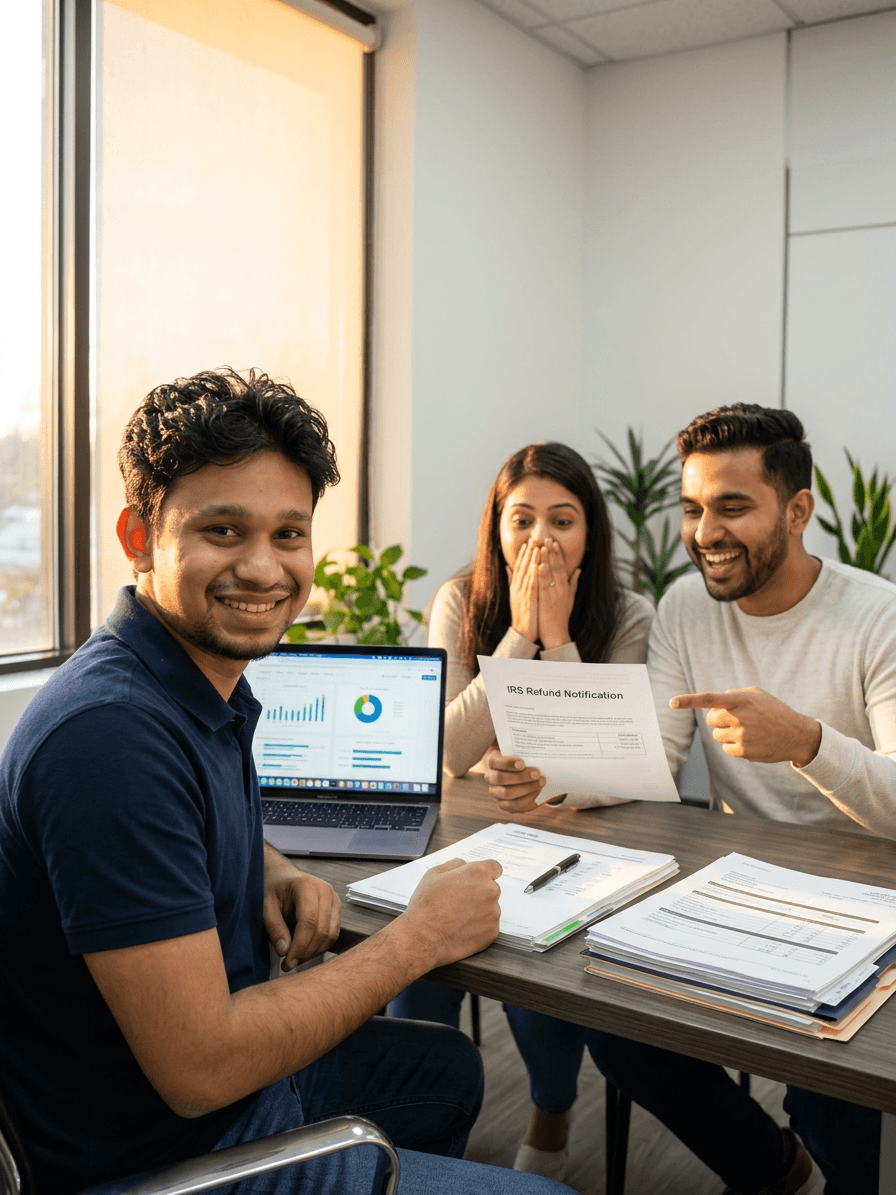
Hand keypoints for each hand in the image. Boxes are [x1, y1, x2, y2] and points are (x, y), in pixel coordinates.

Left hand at [263, 845, 340, 970]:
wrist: (283, 876)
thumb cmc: (273, 889)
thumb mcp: (266, 906)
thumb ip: (274, 927)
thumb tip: (284, 951)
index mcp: (308, 886)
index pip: (309, 922)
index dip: (299, 946)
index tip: (287, 962)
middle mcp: (326, 891)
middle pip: (322, 930)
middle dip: (306, 952)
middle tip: (288, 965)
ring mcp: (334, 899)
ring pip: (331, 935)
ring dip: (314, 952)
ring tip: (295, 959)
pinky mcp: (337, 909)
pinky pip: (333, 934)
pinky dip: (320, 947)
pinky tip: (304, 952)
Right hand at [401, 857, 501, 968]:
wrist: (423, 938)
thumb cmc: (427, 906)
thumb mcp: (433, 874)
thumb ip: (454, 864)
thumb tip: (463, 865)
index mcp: (478, 873)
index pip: (494, 867)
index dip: (485, 873)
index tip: (478, 879)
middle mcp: (490, 891)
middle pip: (491, 888)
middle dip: (479, 892)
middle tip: (459, 900)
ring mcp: (493, 913)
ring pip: (490, 907)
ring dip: (479, 909)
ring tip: (457, 916)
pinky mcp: (492, 932)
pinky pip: (489, 925)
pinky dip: (479, 926)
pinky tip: (462, 928)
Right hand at [483, 749, 565, 812]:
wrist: (524, 774)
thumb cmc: (523, 759)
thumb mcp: (522, 752)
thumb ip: (526, 751)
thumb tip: (539, 746)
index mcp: (492, 762)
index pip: (494, 762)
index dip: (507, 763)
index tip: (523, 763)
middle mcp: (490, 777)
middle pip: (500, 779)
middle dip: (520, 777)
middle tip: (537, 773)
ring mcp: (496, 792)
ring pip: (508, 793)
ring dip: (527, 788)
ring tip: (542, 782)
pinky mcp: (504, 804)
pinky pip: (515, 805)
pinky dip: (529, 799)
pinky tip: (539, 791)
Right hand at [507, 538, 538, 643]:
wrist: (522, 632)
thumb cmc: (522, 614)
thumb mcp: (515, 595)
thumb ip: (512, 581)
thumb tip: (508, 567)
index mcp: (516, 586)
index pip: (519, 566)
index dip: (524, 554)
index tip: (528, 542)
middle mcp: (518, 588)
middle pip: (523, 566)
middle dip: (528, 552)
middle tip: (534, 538)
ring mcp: (522, 594)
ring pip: (527, 573)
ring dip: (532, 560)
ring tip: (537, 547)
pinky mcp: (528, 600)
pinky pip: (532, 586)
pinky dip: (534, 575)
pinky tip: (538, 566)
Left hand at [536, 538, 579, 650]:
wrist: (557, 634)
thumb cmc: (561, 617)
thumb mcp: (569, 598)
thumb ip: (573, 583)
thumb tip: (579, 570)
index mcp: (565, 587)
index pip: (562, 566)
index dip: (557, 554)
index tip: (553, 542)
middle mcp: (561, 588)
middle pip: (556, 566)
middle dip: (551, 552)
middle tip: (547, 538)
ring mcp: (554, 594)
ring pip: (550, 573)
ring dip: (546, 559)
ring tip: (542, 546)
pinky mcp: (547, 600)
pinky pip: (544, 585)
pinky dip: (542, 574)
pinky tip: (539, 565)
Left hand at [670, 687, 821, 767]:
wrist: (796, 734)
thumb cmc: (774, 711)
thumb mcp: (757, 695)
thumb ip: (733, 695)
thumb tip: (713, 704)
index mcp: (742, 700)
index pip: (710, 699)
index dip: (689, 700)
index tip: (672, 702)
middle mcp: (740, 718)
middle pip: (711, 719)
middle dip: (718, 719)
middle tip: (735, 719)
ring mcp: (742, 736)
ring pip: (717, 735)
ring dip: (725, 732)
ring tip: (746, 730)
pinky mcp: (744, 752)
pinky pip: (725, 748)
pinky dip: (733, 745)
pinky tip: (750, 741)